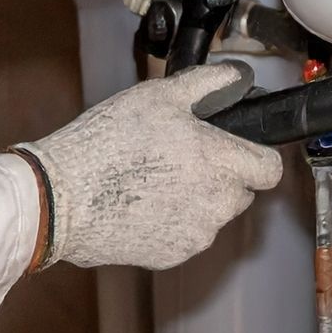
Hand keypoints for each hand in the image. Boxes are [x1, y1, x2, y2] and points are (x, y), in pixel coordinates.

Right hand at [16, 62, 283, 269]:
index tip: (237, 147)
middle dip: (222, 175)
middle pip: (242, 191)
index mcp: (219, 162)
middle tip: (183, 155)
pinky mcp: (172, 256)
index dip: (256, 153)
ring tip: (155, 178)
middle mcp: (216, 204)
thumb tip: (238, 76)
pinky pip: (187, 234)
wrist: (61, 197)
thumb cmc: (107, 141)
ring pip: (213, 214)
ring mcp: (195, 235)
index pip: (270, 169)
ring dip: (197, 198)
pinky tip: (141, 202)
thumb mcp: (157, 96)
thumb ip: (208, 84)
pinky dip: (173, 220)